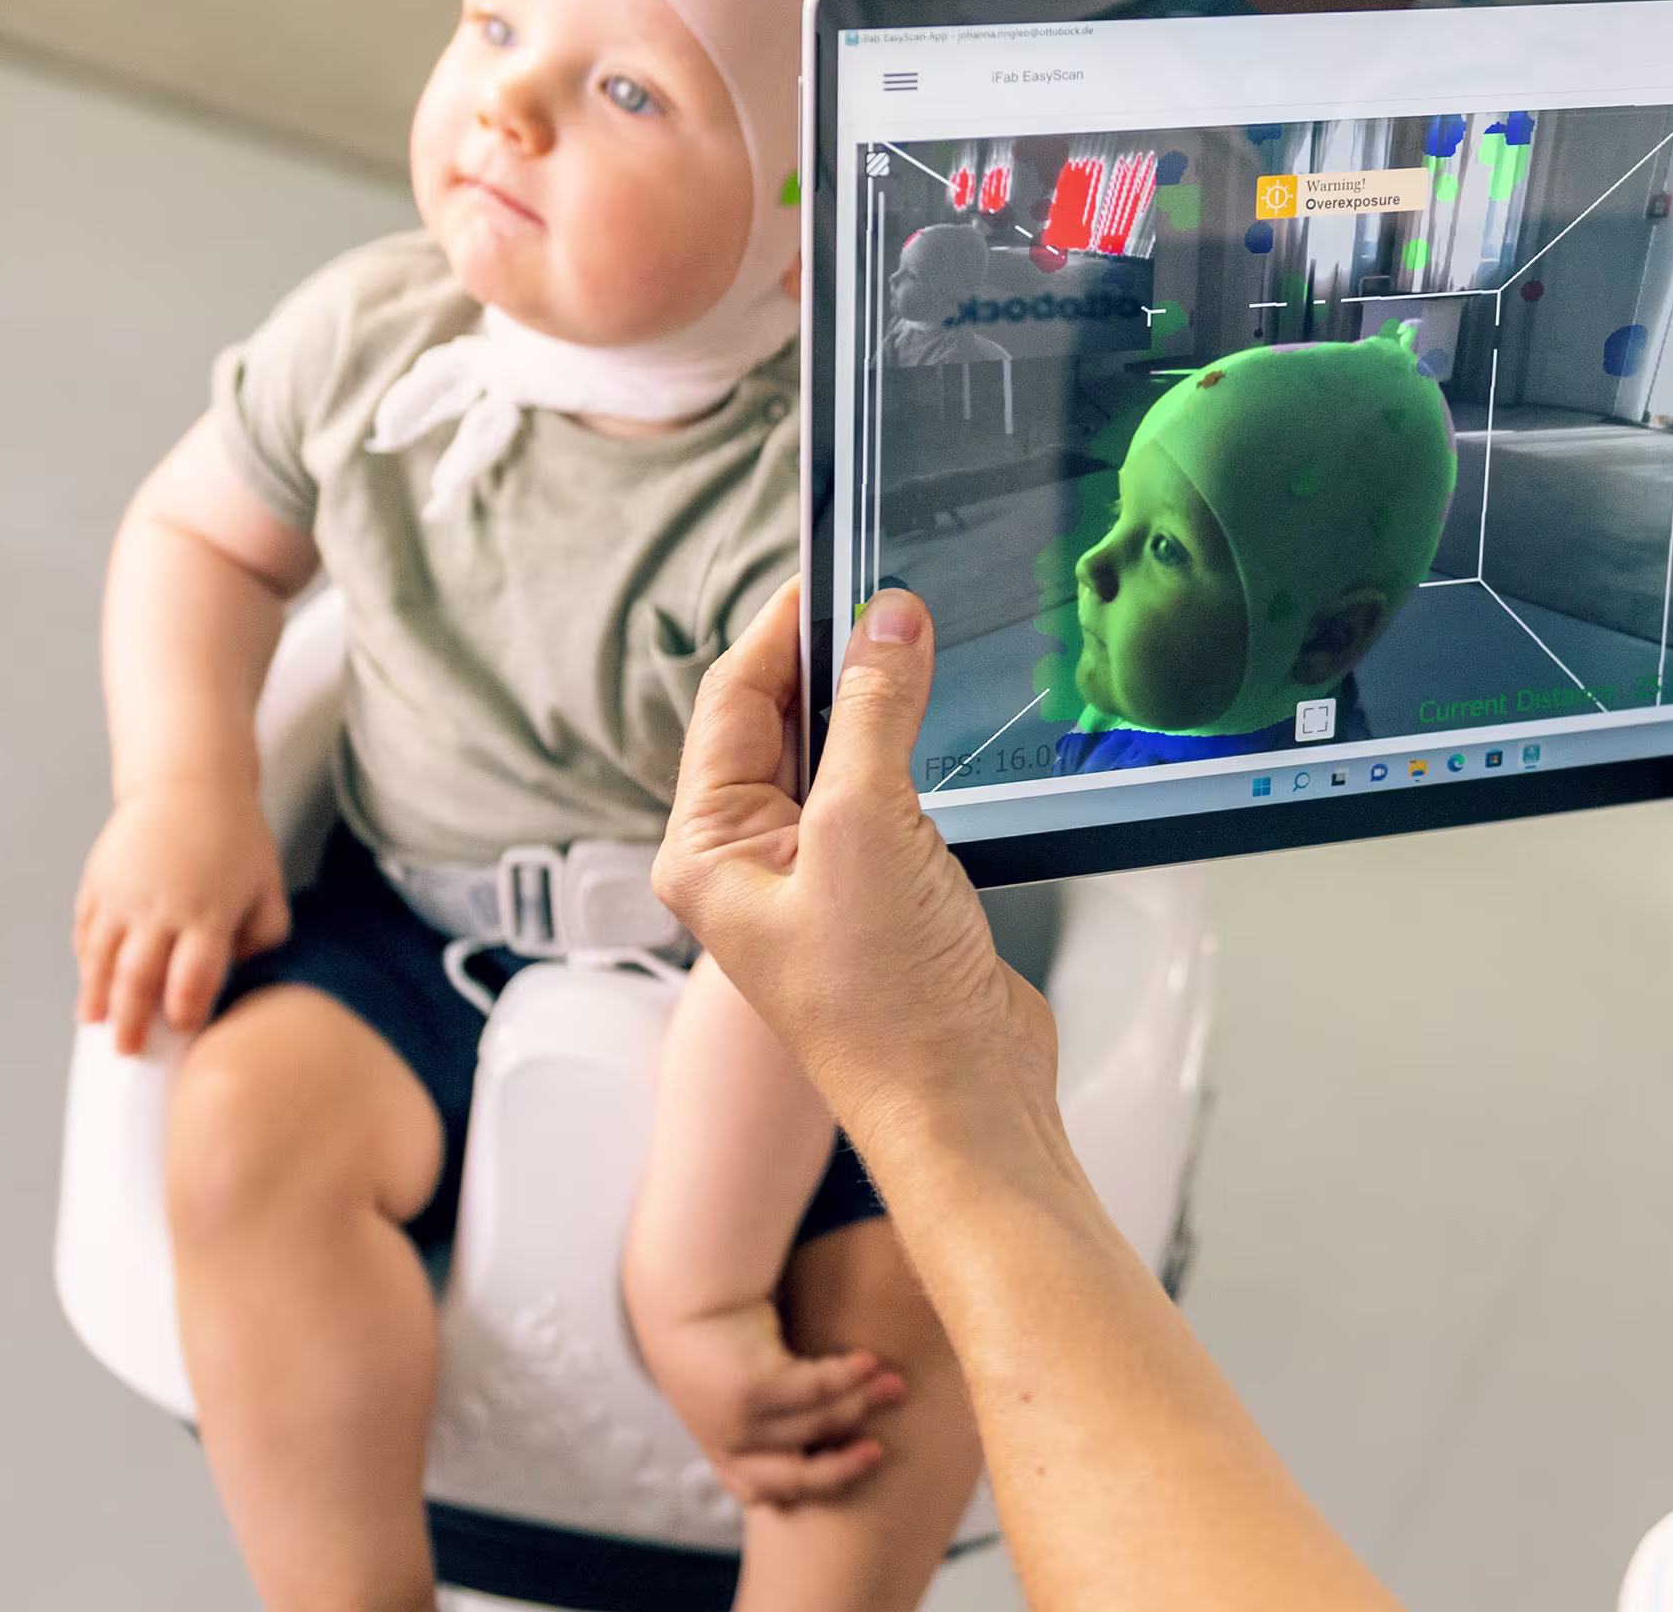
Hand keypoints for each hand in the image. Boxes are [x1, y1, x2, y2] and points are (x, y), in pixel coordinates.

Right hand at [73, 779, 289, 1054]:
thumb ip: (265, 935)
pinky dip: (86, 961)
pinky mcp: (97, 884)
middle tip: (128, 1051)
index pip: (193, 977)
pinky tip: (91, 983)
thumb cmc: (234, 839)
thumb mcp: (267, 885)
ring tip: (96, 1025)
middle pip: (139, 977)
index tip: (182, 1030)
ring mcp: (122, 896)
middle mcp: (160, 908)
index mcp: (208, 912)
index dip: (185, 1011)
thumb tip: (240, 972)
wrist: (187, 785)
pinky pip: (85, 933)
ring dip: (97, 997)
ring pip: (101, 960)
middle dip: (132, 1021)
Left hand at [632, 1299, 906, 1508]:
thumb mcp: (734, 1394)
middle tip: (879, 1450)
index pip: (765, 1490)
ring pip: (815, 1423)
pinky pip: (816, 1388)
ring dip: (862, 1402)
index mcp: (720, 1451)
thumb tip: (826, 1435)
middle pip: (796, 1476)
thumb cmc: (714, 1343)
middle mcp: (727, 1443)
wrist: (681, 1298)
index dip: (813, 1485)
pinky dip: (848, 1375)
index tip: (851, 1465)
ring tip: (893, 1384)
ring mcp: (738, 1420)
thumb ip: (767, 1419)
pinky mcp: (752, 1389)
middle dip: (844, 1467)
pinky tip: (869, 1360)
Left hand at [648, 579, 1056, 1150]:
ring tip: (921, 644)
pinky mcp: (882, 886)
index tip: (835, 568)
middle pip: (781, 719)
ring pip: (840, 751)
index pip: (731, 700)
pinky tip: (943, 723)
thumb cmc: (887, 1009)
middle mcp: (752, 860)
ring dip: (877, 702)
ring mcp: (819, 874)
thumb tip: (887, 621)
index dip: (782, 629)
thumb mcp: (867, 829)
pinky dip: (913, 749)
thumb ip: (873, 712)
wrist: (965, 1103)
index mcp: (707, 850)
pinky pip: (887, 789)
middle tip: (890, 598)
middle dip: (833, 659)